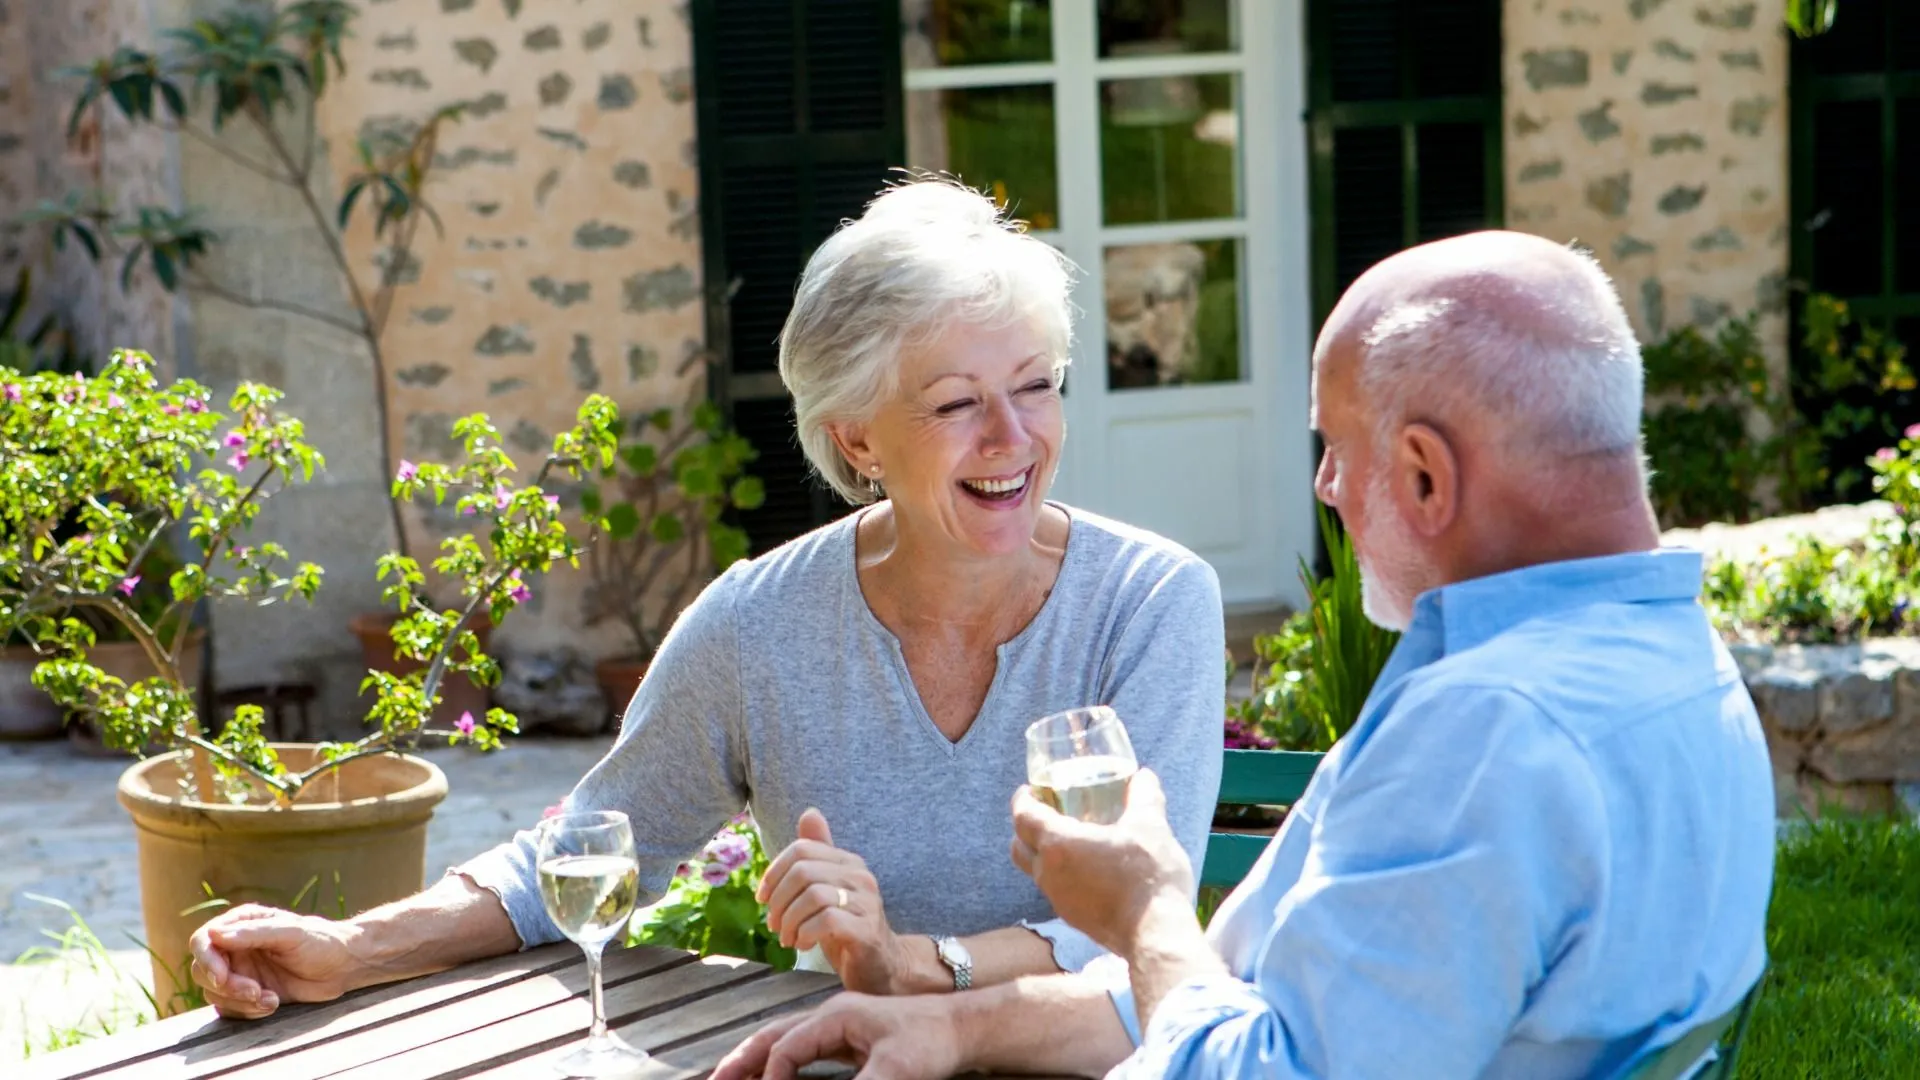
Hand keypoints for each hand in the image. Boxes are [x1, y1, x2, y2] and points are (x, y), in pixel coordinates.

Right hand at [188, 904, 363, 1018]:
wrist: (344, 967)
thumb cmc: (321, 942)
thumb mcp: (291, 933)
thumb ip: (253, 934)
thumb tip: (214, 934)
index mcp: (242, 924)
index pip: (203, 941)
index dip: (207, 960)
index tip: (222, 977)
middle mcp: (235, 947)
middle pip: (203, 971)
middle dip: (227, 986)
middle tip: (256, 992)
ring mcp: (240, 972)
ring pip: (214, 994)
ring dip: (239, 1002)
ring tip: (271, 999)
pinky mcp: (248, 994)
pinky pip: (229, 1009)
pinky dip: (247, 1012)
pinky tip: (273, 1004)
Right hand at [711, 992, 961, 1079]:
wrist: (963, 1028)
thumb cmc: (931, 1042)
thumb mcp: (895, 1070)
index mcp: (836, 1015)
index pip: (787, 1046)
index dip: (772, 1076)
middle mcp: (831, 1016)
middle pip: (773, 1035)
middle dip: (741, 1059)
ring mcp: (839, 1026)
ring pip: (784, 1040)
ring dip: (756, 1059)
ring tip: (729, 1077)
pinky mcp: (849, 1040)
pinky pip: (803, 1050)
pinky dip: (781, 1063)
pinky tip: (773, 1078)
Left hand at [758, 808, 911, 993]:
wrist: (881, 966)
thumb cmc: (847, 927)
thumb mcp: (826, 890)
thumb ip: (817, 857)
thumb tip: (810, 813)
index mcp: (848, 862)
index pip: (802, 849)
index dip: (774, 872)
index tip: (762, 897)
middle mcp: (861, 876)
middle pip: (803, 872)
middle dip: (779, 900)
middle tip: (774, 925)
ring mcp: (867, 903)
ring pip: (813, 896)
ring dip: (789, 921)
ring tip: (787, 938)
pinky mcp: (867, 930)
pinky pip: (827, 921)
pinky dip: (805, 933)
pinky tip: (803, 944)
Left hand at [1010, 768, 1194, 957]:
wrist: (1156, 935)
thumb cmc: (1148, 877)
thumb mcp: (1151, 826)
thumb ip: (1144, 796)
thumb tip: (1144, 776)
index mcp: (1058, 845)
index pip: (1023, 816)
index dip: (1023, 799)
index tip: (1031, 789)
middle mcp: (1048, 873)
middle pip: (1019, 846)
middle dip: (1025, 826)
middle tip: (1046, 812)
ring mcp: (1058, 899)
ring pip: (1036, 870)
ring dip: (1044, 853)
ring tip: (1071, 840)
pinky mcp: (1072, 918)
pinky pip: (1056, 889)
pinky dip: (1061, 874)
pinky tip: (1090, 870)